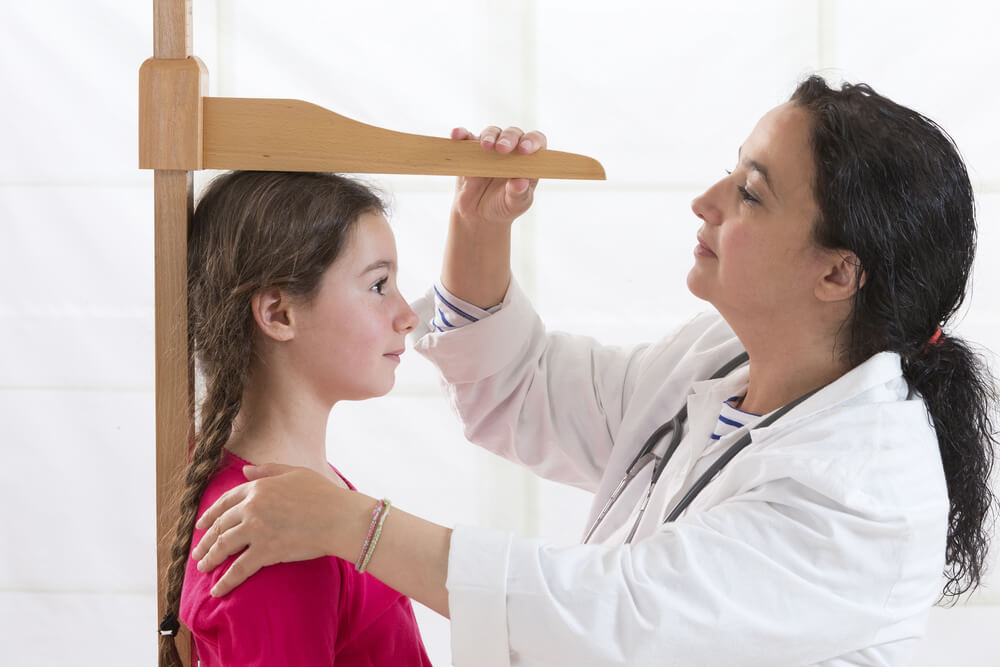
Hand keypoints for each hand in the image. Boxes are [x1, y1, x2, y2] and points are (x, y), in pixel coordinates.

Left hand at [191, 463, 359, 596]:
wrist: (339, 518)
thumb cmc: (323, 494)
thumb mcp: (295, 473)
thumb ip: (268, 470)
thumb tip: (245, 471)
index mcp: (258, 488)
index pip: (225, 502)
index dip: (210, 514)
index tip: (201, 524)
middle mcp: (252, 508)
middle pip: (220, 526)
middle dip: (206, 540)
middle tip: (197, 551)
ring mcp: (256, 530)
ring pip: (223, 546)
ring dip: (209, 558)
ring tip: (202, 567)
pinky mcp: (265, 552)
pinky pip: (238, 569)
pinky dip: (225, 581)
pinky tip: (216, 590)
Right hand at [450, 126, 546, 226]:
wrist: (479, 214)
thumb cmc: (503, 207)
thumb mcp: (514, 205)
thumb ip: (519, 194)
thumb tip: (520, 182)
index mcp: (528, 160)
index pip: (536, 141)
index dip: (533, 141)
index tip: (525, 150)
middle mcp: (511, 150)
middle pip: (513, 133)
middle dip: (508, 138)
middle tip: (502, 149)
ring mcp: (490, 149)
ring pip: (492, 132)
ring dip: (489, 136)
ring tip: (485, 146)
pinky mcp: (470, 151)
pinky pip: (466, 138)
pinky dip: (461, 134)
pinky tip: (457, 135)